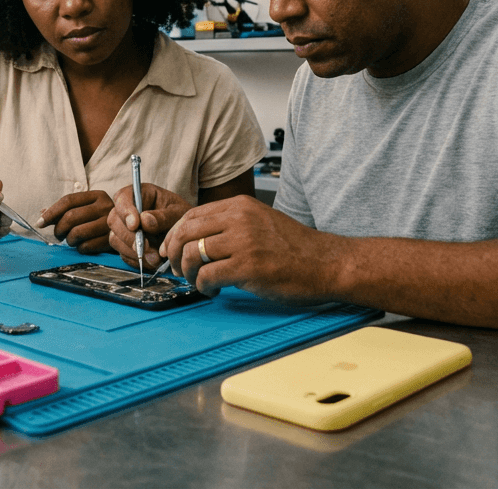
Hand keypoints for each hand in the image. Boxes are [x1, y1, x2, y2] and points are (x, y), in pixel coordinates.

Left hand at [38, 190, 113, 253]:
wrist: (130, 231)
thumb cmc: (100, 219)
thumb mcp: (87, 209)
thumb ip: (66, 210)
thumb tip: (42, 214)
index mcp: (97, 195)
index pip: (68, 200)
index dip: (51, 212)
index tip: (40, 222)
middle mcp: (106, 206)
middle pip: (71, 217)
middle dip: (59, 228)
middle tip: (58, 234)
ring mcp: (110, 224)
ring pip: (77, 233)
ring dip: (69, 240)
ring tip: (71, 240)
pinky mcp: (111, 240)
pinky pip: (86, 246)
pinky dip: (80, 248)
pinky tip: (82, 246)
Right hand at [107, 183, 190, 269]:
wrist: (187, 235)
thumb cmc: (182, 217)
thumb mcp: (178, 213)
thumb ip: (163, 217)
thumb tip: (144, 221)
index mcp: (140, 194)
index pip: (123, 197)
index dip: (125, 211)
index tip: (135, 225)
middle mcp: (128, 210)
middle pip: (114, 220)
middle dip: (130, 236)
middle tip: (147, 247)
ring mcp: (124, 228)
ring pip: (115, 239)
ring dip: (133, 251)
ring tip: (155, 258)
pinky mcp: (126, 245)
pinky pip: (123, 254)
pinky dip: (136, 260)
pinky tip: (152, 262)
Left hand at [162, 196, 343, 303]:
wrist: (326, 263)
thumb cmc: (295, 248)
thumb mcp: (260, 222)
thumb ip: (231, 225)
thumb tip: (196, 239)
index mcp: (241, 206)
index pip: (191, 215)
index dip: (175, 234)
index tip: (171, 250)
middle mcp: (239, 219)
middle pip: (186, 232)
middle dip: (174, 254)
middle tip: (177, 269)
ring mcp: (244, 242)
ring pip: (192, 254)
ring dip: (188, 274)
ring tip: (198, 282)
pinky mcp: (248, 266)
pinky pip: (208, 276)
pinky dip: (203, 287)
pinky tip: (213, 291)